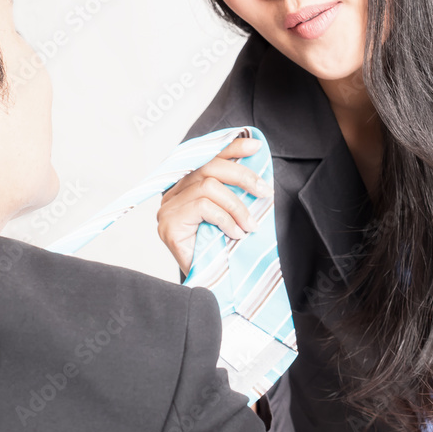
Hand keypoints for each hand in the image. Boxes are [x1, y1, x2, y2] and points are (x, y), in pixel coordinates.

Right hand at [157, 138, 272, 275]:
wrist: (208, 285)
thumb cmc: (221, 250)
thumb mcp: (232, 214)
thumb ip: (235, 192)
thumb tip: (256, 169)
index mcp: (186, 187)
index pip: (208, 159)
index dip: (231, 149)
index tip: (255, 147)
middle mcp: (172, 194)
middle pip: (209, 168)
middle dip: (242, 176)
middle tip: (265, 192)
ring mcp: (167, 209)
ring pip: (208, 187)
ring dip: (237, 206)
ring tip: (250, 226)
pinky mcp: (168, 225)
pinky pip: (203, 207)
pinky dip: (226, 219)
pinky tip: (235, 234)